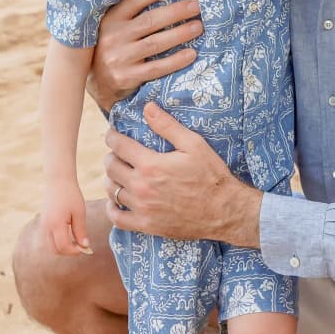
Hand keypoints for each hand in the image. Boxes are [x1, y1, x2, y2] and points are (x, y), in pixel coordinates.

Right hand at [41, 187, 93, 256]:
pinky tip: (70, 232)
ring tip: (76, 239)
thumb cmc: (71, 194)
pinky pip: (49, 238)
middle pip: (55, 250)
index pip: (63, 247)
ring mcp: (43, 225)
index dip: (75, 251)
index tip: (86, 248)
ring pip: (51, 245)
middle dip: (68, 252)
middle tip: (81, 246)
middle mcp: (47, 227)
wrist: (58, 180)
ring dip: (63, 247)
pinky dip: (58, 240)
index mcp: (56, 225)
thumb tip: (85, 246)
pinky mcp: (43, 222)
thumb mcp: (79, 212)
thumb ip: (81, 231)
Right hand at [87, 0, 201, 109]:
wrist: (98, 84)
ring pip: (155, 43)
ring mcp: (120, 58)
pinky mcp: (127, 77)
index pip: (134, 1)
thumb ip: (133, 15)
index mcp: (111, 20)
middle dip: (175, 12)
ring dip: (179, 34)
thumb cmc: (115, 49)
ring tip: (198, 27)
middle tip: (196, 6)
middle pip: (149, 21)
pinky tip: (191, 54)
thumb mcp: (115, 28)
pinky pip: (156, 68)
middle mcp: (113, 37)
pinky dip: (176, 60)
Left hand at [102, 103, 261, 248]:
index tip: (113, 135)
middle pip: (111, 167)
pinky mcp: (146, 225)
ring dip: (111, 179)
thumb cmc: (211, 175)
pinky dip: (112, 208)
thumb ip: (168, 126)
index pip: (118, 146)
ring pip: (112, 191)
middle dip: (111, 156)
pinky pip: (117, 218)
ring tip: (118, 174)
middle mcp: (141, 187)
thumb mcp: (194, 144)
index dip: (112, 137)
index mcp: (151, 165)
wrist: (223, 211)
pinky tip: (116, 201)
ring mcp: (142, 208)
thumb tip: (147, 108)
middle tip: (117, 154)